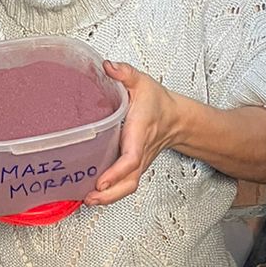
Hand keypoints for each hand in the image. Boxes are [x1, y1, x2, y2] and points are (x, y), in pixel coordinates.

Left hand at [86, 61, 177, 205]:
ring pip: (128, 187)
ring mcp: (139, 162)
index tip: (102, 181)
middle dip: (111, 194)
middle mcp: (140, 152)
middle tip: (91, 198)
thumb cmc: (158, 103)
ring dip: (110, 198)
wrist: (177, 119)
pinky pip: (126, 184)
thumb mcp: (142, 82)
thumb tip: (108, 67)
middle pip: (130, 181)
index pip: (131, 157)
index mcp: (140, 132)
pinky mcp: (135, 166)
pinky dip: (111, 193)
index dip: (116, 172)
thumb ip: (124, 73)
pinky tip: (93, 193)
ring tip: (88, 200)